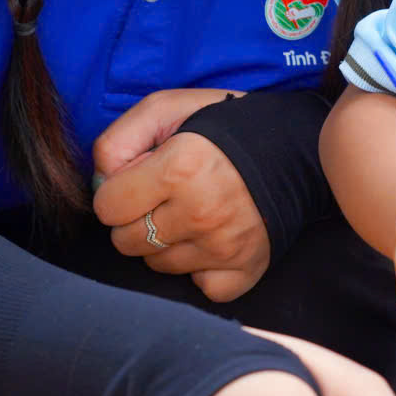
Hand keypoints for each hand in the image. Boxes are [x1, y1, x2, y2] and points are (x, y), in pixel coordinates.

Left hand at [94, 91, 269, 301]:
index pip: (107, 207)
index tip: (141, 180)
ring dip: (166, 243)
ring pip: (157, 265)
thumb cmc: (224, 125)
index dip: (118, 191)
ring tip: (192, 213)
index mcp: (180, 167)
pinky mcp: (245, 269)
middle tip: (165, 197)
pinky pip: (198, 287)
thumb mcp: (166, 108)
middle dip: (137, 219)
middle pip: (126, 242)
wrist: (296, 147)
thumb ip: (119, 139)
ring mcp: (224, 246)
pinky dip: (201, 268)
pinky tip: (212, 239)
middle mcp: (202, 211)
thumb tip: (99, 183)